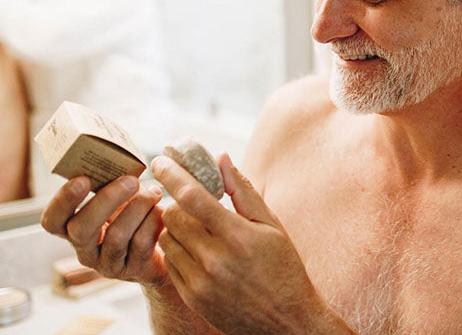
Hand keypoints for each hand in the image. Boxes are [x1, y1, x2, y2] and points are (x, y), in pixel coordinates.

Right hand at [40, 174, 166, 284]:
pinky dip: (153, 221)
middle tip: (131, 180)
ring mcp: (108, 264)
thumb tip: (121, 161)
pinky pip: (141, 244)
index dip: (62, 201)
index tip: (82, 179)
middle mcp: (86, 250)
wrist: (167, 249)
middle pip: (82, 230)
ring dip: (137, 208)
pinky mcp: (134, 269)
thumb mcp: (119, 202)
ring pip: (116, 237)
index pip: (52, 221)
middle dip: (107, 200)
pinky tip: (162, 209)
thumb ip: (111, 186)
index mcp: (74, 229)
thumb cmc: (136, 217)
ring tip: (154, 191)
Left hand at [153, 153, 349, 333]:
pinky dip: (178, 250)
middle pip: (173, 216)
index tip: (161, 158)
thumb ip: (243, 191)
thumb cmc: (283, 267)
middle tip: (188, 199)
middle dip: (177, 202)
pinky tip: (198, 250)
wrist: (285, 321)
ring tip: (196, 226)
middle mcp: (215, 259)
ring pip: (167, 239)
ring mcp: (200, 281)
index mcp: (238, 236)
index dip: (173, 174)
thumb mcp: (271, 225)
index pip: (193, 196)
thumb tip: (221, 158)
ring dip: (176, 226)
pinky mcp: (192, 297)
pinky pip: (170, 263)